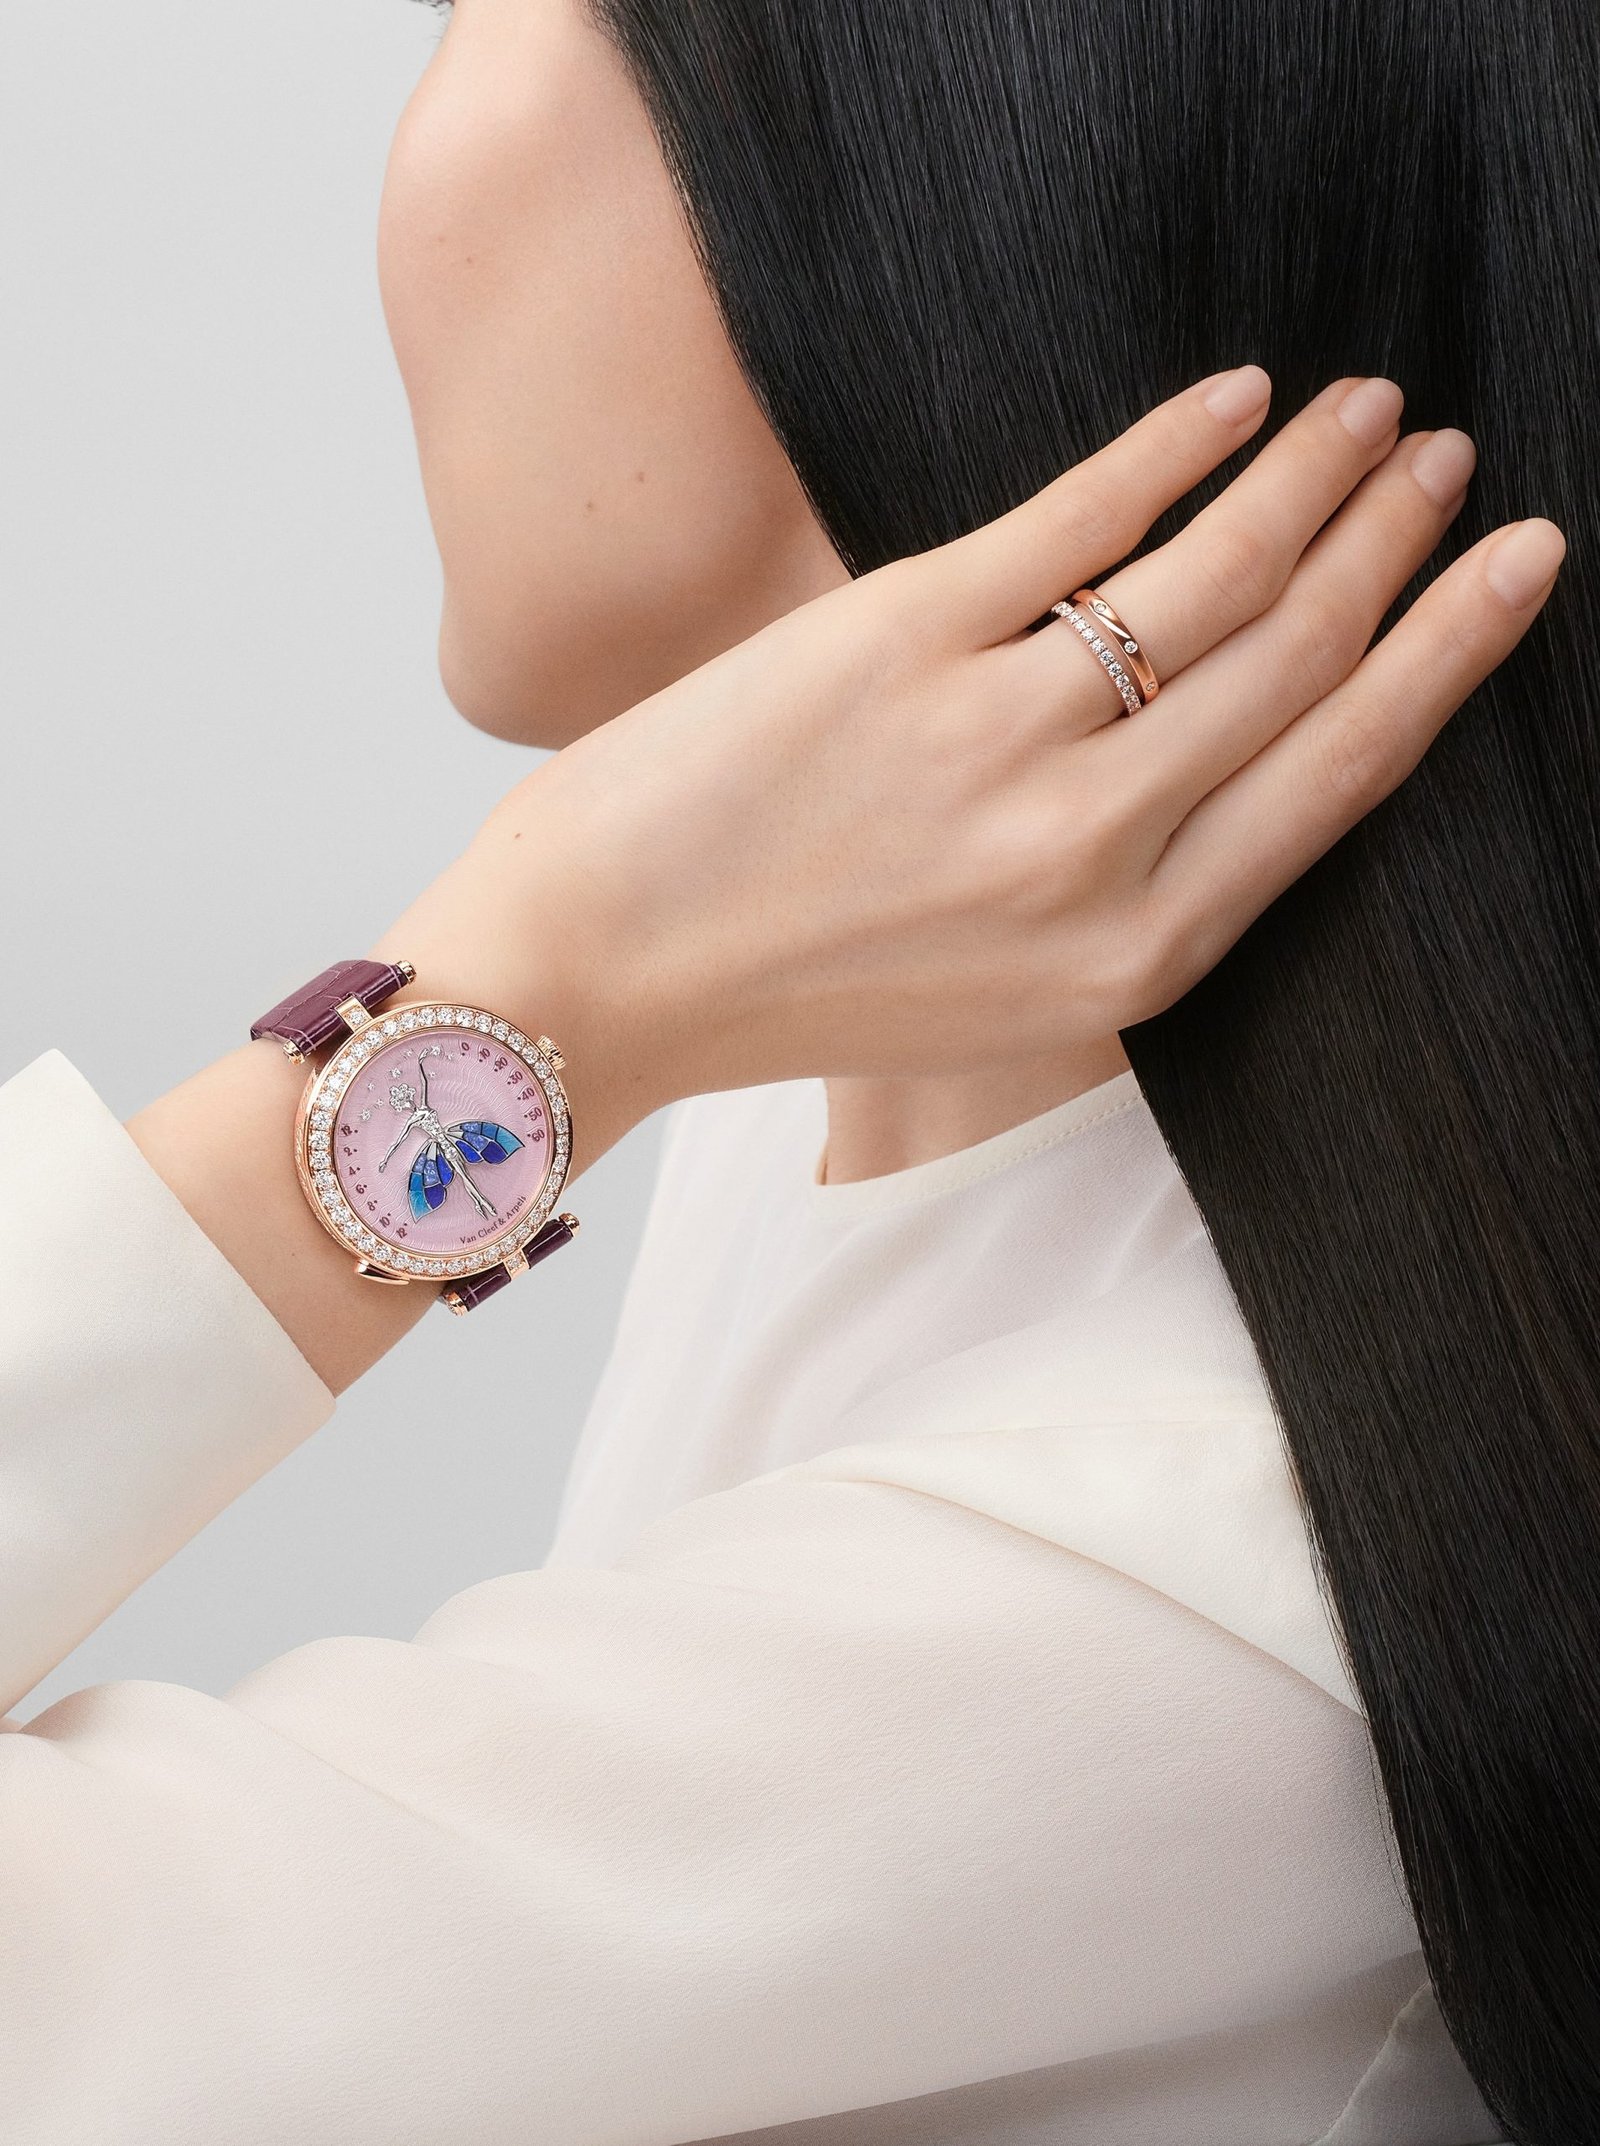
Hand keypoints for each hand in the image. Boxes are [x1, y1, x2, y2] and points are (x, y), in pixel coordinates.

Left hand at [387, 367, 1563, 1162]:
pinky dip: (1180, 442)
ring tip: (1360, 412)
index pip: (1343, 772)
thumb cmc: (797, 990)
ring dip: (1313, 473)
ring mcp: (1001, 739)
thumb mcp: (1005, 995)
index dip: (1446, 652)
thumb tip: (1233, 754)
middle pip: (1304, 656)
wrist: (599, 975)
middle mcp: (1093, 850)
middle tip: (1437, 460)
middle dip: (1396, 543)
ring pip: (1221, 574)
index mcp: (1135, 952)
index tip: (1511, 567)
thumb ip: (1131, 891)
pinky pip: (1084, 515)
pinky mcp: (901, 639)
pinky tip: (1231, 400)